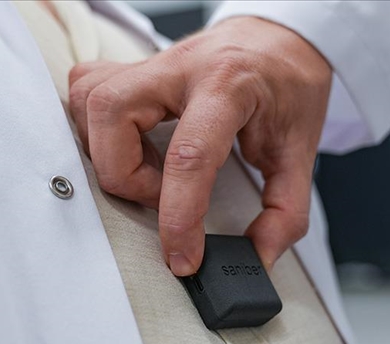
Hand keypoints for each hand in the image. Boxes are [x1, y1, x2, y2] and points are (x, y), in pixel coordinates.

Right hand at [69, 16, 331, 275]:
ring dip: (107, 153)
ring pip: (90, 101)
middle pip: (112, 115)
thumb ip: (285, 212)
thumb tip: (259, 256)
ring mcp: (152, 63)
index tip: (183, 257)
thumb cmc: (289, 87)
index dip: (179, 217)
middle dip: (127, 177)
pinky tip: (128, 147)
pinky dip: (96, 128)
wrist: (281, 40)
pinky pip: (87, 90)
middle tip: (161, 196)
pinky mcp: (134, 69)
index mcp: (229, 86)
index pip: (188, 155)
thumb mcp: (301, 153)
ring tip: (148, 172)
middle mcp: (181, 67)